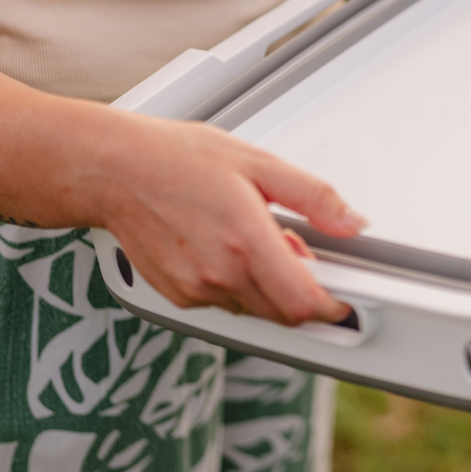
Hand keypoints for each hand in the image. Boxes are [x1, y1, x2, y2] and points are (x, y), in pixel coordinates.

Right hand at [0, 77, 362, 326]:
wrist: (116, 170)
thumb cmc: (179, 159)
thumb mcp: (261, 163)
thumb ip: (314, 197)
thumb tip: (353, 221)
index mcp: (245, 241)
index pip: (301, 302)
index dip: (331, 305)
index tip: (343, 297)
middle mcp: (219, 275)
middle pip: (283, 312)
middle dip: (301, 288)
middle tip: (294, 245)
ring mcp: (195, 290)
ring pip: (255, 309)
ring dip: (270, 286)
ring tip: (255, 237)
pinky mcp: (178, 295)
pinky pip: (226, 303)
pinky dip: (240, 285)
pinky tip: (229, 248)